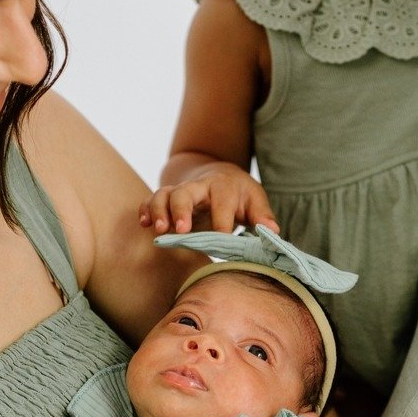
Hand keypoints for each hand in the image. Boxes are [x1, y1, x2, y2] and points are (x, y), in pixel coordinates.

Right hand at [140, 165, 278, 234]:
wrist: (219, 175)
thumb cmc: (239, 194)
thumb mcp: (254, 199)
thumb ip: (262, 215)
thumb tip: (273, 232)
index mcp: (223, 187)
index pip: (221, 204)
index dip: (221, 222)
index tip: (222, 241)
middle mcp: (199, 187)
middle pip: (185, 192)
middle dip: (182, 210)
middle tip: (181, 230)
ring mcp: (180, 192)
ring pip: (164, 194)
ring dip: (159, 211)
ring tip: (159, 230)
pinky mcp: (167, 199)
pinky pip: (151, 199)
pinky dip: (145, 210)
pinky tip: (144, 224)